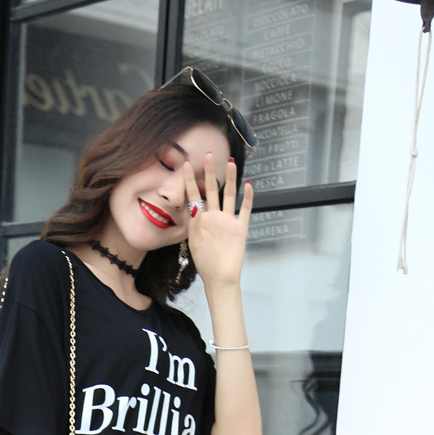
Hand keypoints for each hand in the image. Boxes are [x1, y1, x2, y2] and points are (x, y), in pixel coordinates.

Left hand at [183, 153, 252, 296]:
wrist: (221, 279)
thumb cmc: (205, 264)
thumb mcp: (195, 244)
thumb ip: (195, 225)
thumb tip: (195, 207)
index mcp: (200, 220)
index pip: (193, 195)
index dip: (189, 180)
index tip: (184, 164)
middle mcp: (214, 217)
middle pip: (212, 190)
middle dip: (210, 172)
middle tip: (208, 155)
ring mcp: (228, 221)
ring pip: (229, 195)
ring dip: (230, 179)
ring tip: (230, 162)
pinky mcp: (240, 228)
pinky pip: (245, 210)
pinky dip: (248, 198)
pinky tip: (249, 184)